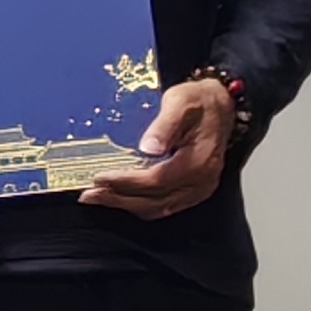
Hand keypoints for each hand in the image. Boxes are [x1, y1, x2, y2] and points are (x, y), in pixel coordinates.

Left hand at [80, 75, 236, 220]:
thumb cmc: (198, 101)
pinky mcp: (195, 192)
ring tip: (99, 198)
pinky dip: (141, 205)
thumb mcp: (179, 102)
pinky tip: (121, 198)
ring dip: (126, 206)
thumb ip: (164, 125)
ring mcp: (199, 190)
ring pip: (158, 209)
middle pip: (154, 201)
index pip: (156, 180)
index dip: (125, 182)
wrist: (221, 105)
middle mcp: (201, 181)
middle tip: (89, 195)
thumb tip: (148, 147)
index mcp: (198, 161)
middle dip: (118, 200)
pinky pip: (165, 206)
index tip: (100, 178)